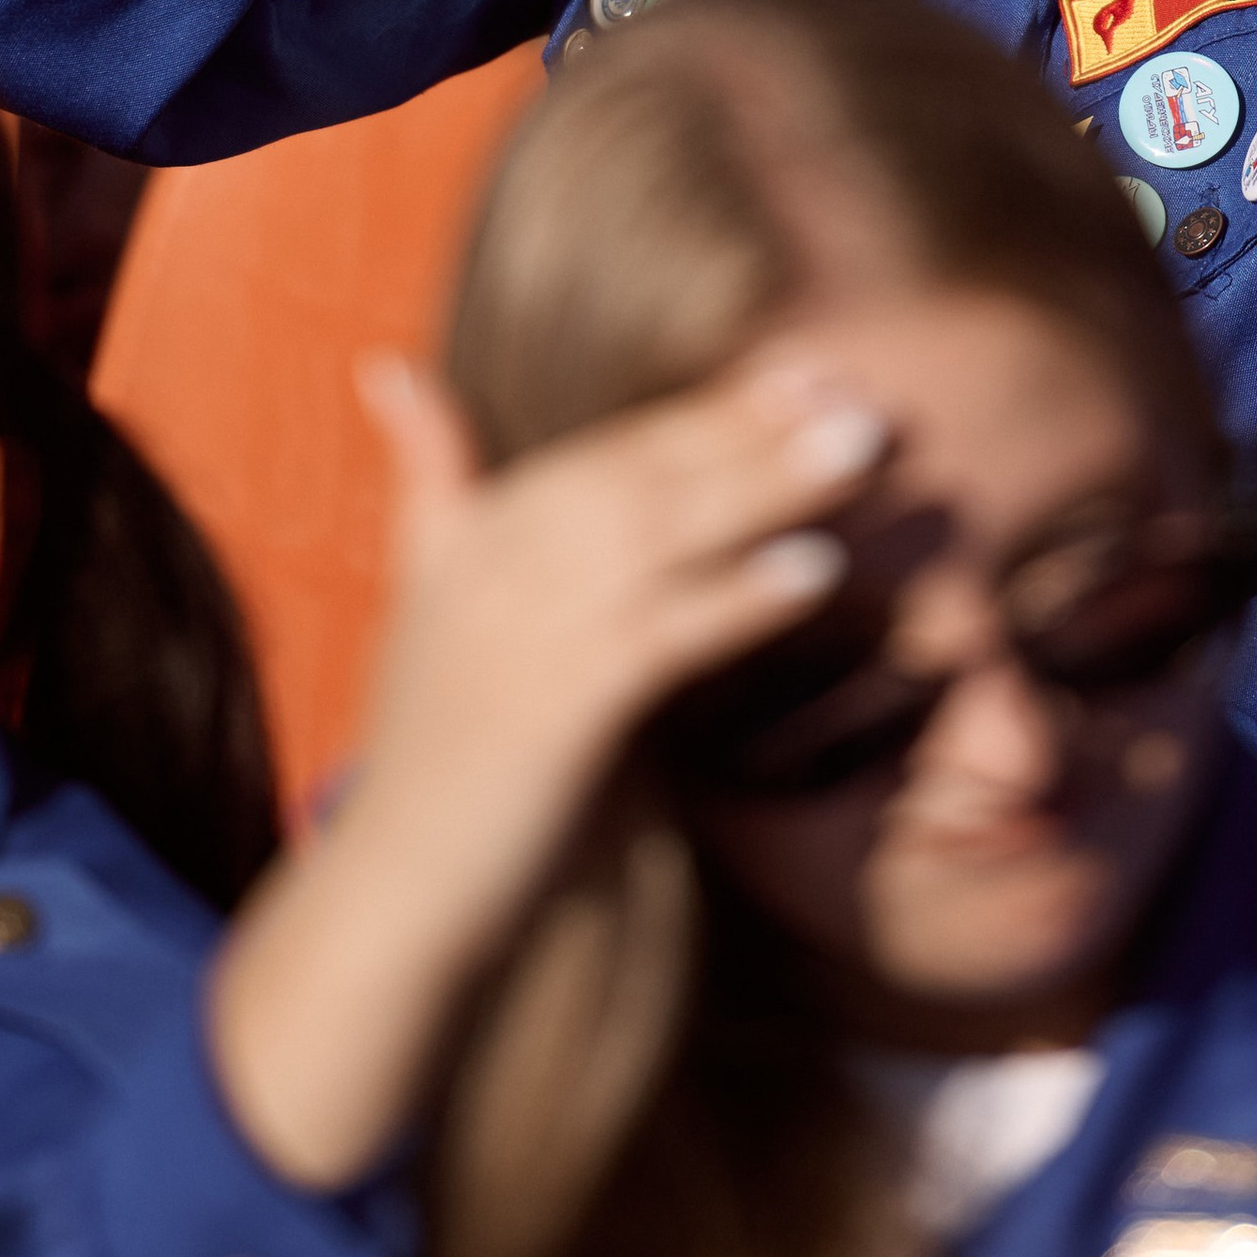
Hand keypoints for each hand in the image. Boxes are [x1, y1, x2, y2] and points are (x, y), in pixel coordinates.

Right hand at [208, 352, 887, 1186]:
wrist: (392, 892)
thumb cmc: (431, 752)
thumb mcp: (426, 593)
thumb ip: (431, 478)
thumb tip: (390, 365)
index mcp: (481, 529)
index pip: (616, 445)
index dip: (712, 407)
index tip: (805, 370)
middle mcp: (502, 558)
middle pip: (652, 471)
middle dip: (758, 426)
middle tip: (860, 389)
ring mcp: (530, 625)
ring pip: (669, 532)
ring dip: (772, 484)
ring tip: (866, 448)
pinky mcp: (561, 701)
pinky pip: (668, 633)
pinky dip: (742, 595)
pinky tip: (820, 569)